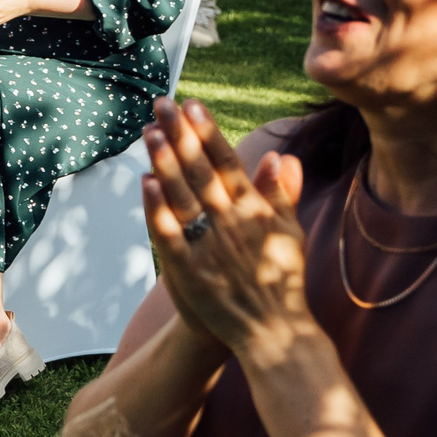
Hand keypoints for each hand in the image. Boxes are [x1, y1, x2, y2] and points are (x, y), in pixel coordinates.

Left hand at [139, 97, 312, 354]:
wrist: (271, 332)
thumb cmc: (281, 280)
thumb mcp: (291, 234)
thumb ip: (282, 194)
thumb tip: (282, 157)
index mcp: (256, 211)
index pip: (228, 163)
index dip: (208, 132)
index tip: (193, 105)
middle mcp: (231, 224)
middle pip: (200, 171)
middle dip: (180, 135)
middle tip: (161, 104)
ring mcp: (208, 246)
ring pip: (182, 196)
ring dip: (164, 162)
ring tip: (150, 131)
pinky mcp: (189, 270)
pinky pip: (169, 233)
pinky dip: (157, 208)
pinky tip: (146, 182)